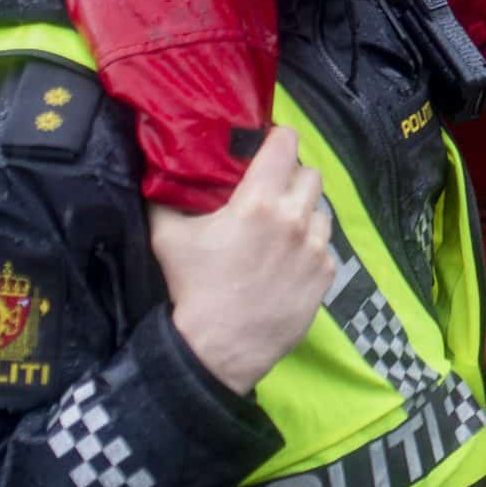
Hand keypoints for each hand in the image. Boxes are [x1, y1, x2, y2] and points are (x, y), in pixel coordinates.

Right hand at [148, 127, 335, 395]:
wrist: (218, 348)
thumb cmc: (192, 289)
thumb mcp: (166, 237)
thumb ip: (165, 198)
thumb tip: (159, 172)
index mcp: (258, 201)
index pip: (286, 144)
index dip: (278, 138)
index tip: (269, 144)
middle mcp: (294, 218)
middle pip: (310, 174)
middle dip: (292, 177)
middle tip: (273, 190)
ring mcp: (315, 247)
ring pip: (322, 210)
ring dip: (305, 212)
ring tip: (282, 228)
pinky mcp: (326, 274)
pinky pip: (325, 246)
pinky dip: (311, 247)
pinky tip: (289, 261)